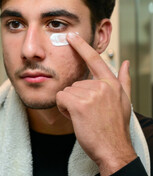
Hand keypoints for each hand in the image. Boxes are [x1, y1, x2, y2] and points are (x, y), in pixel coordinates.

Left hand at [56, 32, 135, 175]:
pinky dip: (63, 108)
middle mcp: (102, 86)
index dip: (82, 46)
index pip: (95, 60)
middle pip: (75, 83)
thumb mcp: (123, 101)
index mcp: (112, 84)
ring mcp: (91, 94)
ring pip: (66, 91)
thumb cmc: (114, 127)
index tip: (71, 36)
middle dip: (76, 98)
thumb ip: (123, 80)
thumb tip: (125, 63)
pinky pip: (61, 98)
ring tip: (84, 117)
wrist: (113, 149)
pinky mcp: (79, 104)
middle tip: (88, 113)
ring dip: (70, 105)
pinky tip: (76, 118)